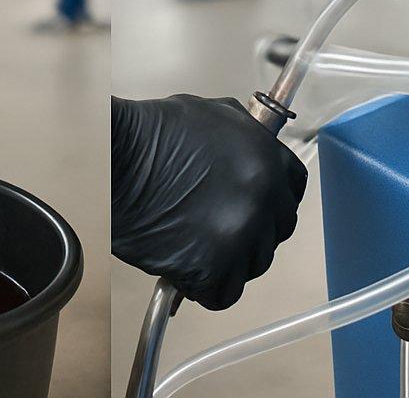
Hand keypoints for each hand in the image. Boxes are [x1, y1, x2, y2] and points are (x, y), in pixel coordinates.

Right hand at [112, 95, 306, 310]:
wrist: (115, 159)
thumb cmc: (151, 134)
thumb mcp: (214, 114)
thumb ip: (246, 136)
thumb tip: (253, 151)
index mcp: (267, 159)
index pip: (293, 191)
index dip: (272, 201)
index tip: (257, 209)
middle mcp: (263, 196)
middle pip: (276, 232)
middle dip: (251, 233)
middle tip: (217, 228)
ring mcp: (240, 233)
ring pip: (253, 266)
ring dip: (228, 261)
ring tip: (194, 243)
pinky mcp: (212, 264)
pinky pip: (223, 293)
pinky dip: (205, 287)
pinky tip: (184, 266)